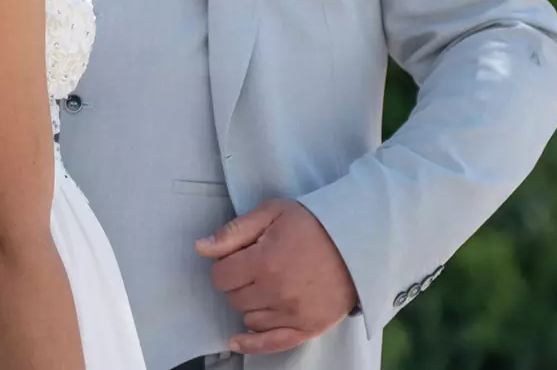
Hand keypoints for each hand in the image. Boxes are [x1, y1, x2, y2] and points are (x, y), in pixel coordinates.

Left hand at [196, 198, 357, 355]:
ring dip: (249, 304)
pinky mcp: (307, 328)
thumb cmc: (311, 223)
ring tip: (265, 285)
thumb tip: (200, 247)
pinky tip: (237, 341)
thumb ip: (234, 231)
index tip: (236, 257)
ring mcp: (292, 314)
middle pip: (234, 298)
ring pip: (249, 319)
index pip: (221, 276)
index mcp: (264, 261)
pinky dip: (252, 344)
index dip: (224, 265)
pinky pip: (271, 344)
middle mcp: (276, 292)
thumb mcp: (271, 212)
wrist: (355, 241)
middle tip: (253, 267)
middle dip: (236, 283)